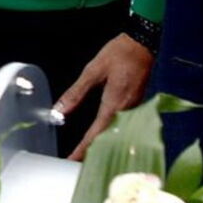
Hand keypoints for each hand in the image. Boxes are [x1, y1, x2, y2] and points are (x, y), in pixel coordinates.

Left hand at [54, 33, 153, 159]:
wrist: (143, 43)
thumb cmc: (119, 53)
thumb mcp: (93, 70)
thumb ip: (76, 92)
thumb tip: (59, 109)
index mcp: (115, 103)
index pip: (97, 134)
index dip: (83, 149)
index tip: (71, 159)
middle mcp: (126, 110)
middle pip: (107, 138)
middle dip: (91, 151)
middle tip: (73, 159)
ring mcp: (133, 108)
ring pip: (115, 132)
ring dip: (100, 143)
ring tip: (83, 151)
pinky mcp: (135, 104)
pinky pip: (121, 124)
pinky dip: (109, 132)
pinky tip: (100, 134)